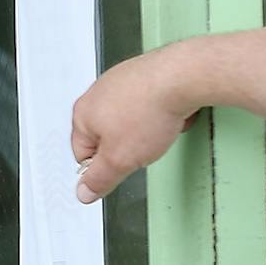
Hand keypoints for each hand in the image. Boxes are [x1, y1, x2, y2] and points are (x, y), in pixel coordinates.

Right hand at [70, 45, 201, 203]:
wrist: (182, 76)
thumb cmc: (150, 110)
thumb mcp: (121, 160)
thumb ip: (99, 179)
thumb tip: (84, 191)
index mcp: (82, 114)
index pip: (82, 154)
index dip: (104, 167)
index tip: (120, 169)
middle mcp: (97, 93)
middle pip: (107, 135)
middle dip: (126, 146)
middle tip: (142, 149)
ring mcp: (120, 80)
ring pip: (130, 119)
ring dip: (144, 129)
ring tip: (158, 129)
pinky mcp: (143, 73)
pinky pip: (148, 102)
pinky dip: (159, 111)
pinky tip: (169, 115)